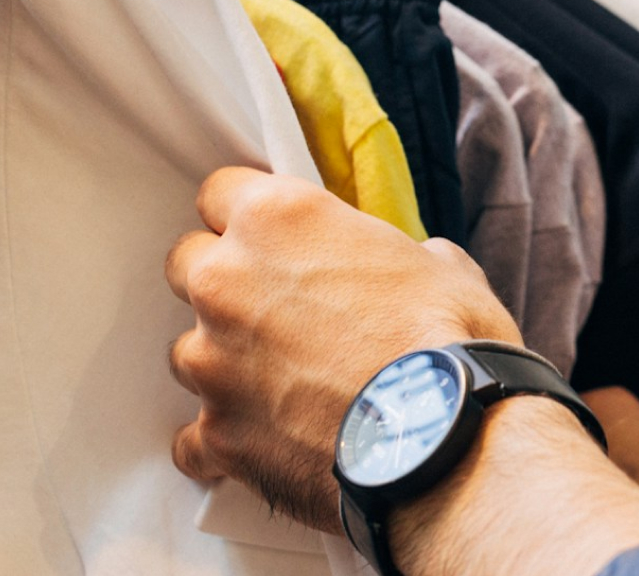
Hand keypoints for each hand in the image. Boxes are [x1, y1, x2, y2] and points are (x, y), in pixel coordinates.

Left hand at [163, 167, 520, 531]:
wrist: (445, 443)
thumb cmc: (451, 348)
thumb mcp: (444, 267)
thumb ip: (398, 256)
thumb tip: (410, 268)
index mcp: (279, 220)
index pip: (219, 194)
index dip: (248, 219)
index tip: (273, 243)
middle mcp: (229, 282)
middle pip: (187, 266)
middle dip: (225, 287)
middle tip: (278, 313)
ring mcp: (213, 362)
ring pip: (188, 354)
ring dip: (226, 366)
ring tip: (287, 390)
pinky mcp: (216, 434)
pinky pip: (195, 440)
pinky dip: (225, 443)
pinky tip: (267, 445)